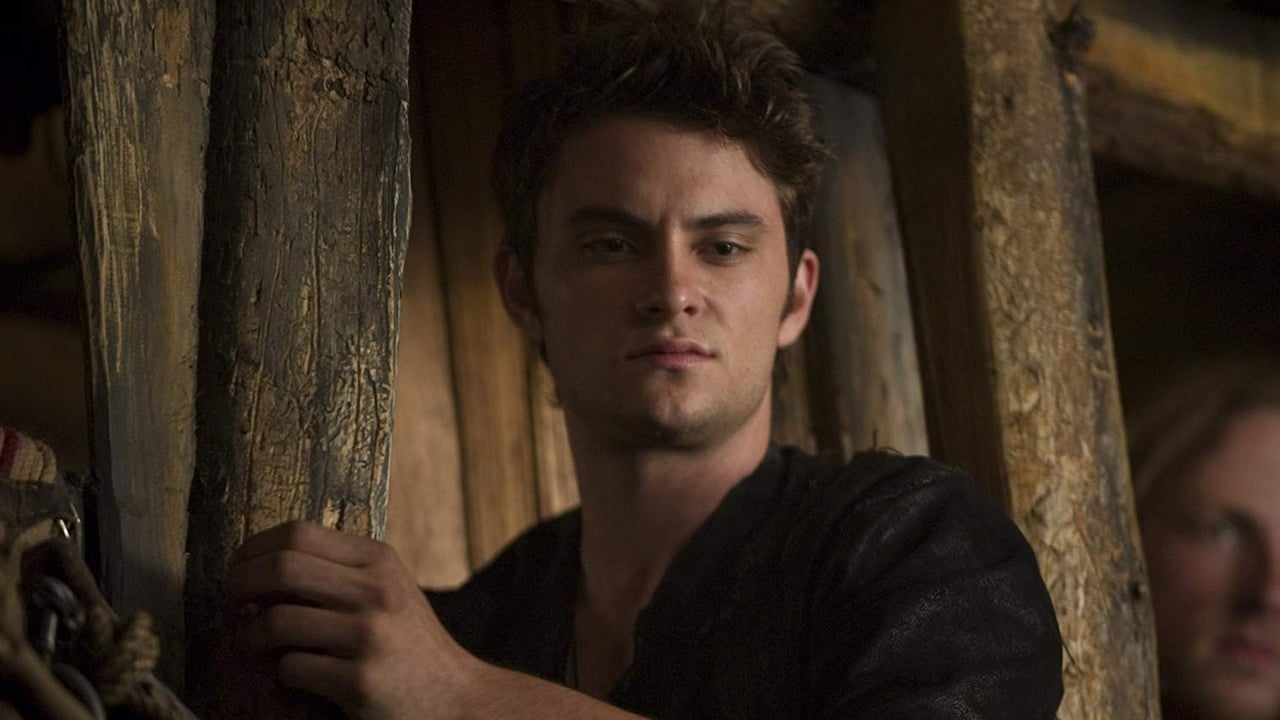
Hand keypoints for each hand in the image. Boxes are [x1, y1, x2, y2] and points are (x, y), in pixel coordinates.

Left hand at [226, 520, 474, 719]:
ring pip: (276, 621)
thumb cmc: (408, 643)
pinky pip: (291, 668)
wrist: (454, 698)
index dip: (255, 547)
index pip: (299, 532)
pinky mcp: (359, 681)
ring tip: (253, 643)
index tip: (241, 566)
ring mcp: (369, 636)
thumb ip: (339, 571)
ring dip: (250, 636)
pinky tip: (296, 673)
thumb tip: (261, 563)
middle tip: (232, 600)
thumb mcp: (387, 589)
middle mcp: (376, 591)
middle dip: (240, 583)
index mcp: (379, 560)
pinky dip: (282, 672)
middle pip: (282, 567)